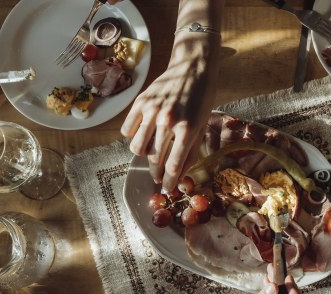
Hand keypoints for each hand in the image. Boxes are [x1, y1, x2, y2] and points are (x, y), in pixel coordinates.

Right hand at [121, 31, 219, 190]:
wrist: (192, 67)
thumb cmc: (202, 99)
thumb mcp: (202, 126)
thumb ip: (190, 152)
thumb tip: (178, 177)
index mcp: (188, 128)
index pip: (173, 166)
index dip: (169, 182)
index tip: (167, 188)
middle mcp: (168, 121)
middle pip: (154, 160)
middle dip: (156, 173)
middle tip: (158, 175)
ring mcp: (152, 111)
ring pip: (137, 148)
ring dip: (144, 156)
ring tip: (151, 153)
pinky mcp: (140, 102)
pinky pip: (127, 130)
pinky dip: (133, 136)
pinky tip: (143, 134)